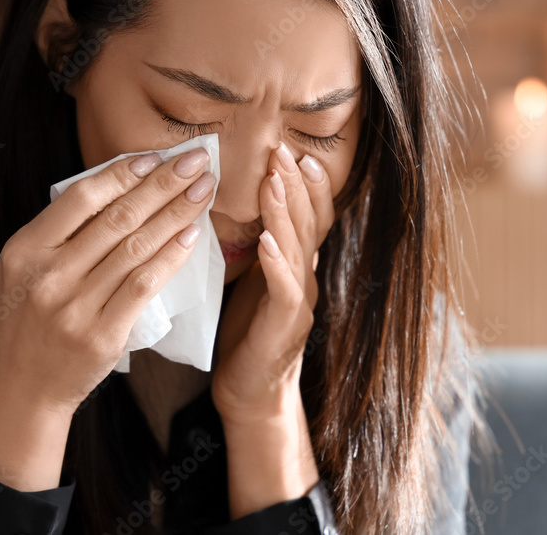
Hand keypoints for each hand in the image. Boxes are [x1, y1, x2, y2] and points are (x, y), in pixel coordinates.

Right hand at [0, 146, 217, 416]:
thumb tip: (119, 189)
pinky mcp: (102, 335)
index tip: (156, 156)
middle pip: (118, 217)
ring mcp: (75, 306)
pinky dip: (172, 256)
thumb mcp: (23, 272)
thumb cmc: (26, 324)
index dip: (122, 173)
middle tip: (196, 160)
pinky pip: (145, 284)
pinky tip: (193, 234)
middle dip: (164, 183)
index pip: (81, 198)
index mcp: (25, 250)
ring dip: (177, 213)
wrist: (18, 391)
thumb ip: (59, 236)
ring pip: (137, 247)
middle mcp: (48, 275)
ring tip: (204, 190)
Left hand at [211, 141, 333, 424]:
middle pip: (308, 223)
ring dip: (286, 213)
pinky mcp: (285, 326)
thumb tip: (238, 207)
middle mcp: (306, 278)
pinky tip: (267, 242)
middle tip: (283, 151)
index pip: (308, 216)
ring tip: (274, 181)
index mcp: (297, 266)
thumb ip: (256, 248)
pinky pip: (285, 289)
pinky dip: (277, 263)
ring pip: (298, 248)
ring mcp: (300, 302)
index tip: (293, 152)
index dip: (305, 185)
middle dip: (296, 185)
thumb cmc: (244, 335)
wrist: (250, 394)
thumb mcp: (250, 282)